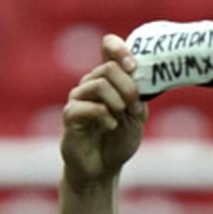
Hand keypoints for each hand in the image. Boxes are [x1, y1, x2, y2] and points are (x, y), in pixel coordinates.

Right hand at [60, 34, 146, 189]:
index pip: (108, 46)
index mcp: (108, 78)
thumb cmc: (119, 138)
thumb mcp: (137, 114)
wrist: (103, 167)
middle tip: (135, 107)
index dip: (119, 48)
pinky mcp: (70, 116)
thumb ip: (139, 93)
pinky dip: (105, 116)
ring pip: (98, 84)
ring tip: (124, 116)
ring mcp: (78, 98)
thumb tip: (142, 73)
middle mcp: (91, 83)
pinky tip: (111, 126)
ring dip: (118, 101)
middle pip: (109, 68)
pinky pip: (87, 106)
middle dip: (129, 87)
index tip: (133, 65)